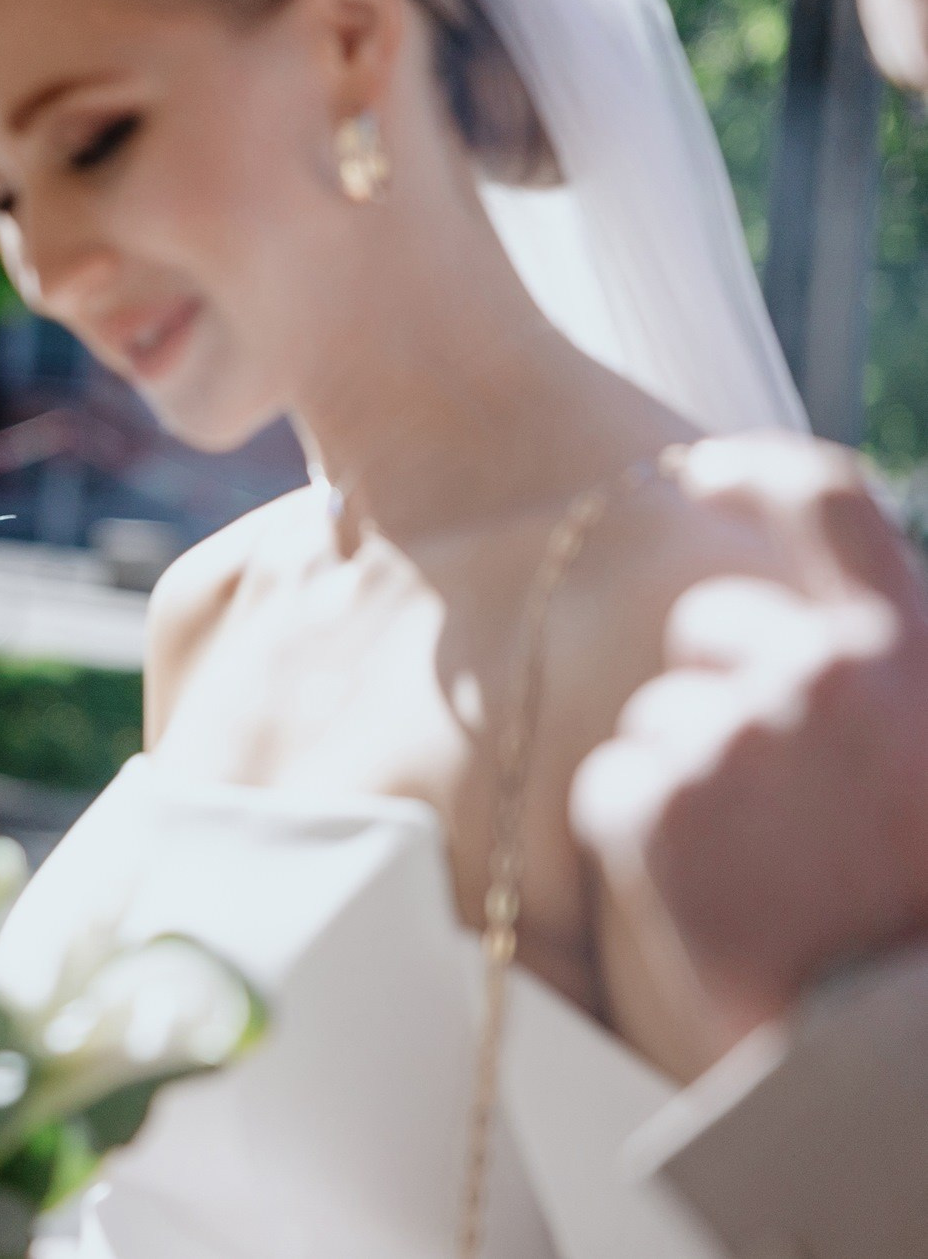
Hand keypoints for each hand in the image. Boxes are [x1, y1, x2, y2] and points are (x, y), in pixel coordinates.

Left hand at [572, 434, 927, 1040]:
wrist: (890, 1042)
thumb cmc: (918, 908)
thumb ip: (890, 673)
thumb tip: (830, 629)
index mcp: (909, 657)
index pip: (828, 504)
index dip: (757, 474)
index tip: (703, 473)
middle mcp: (817, 675)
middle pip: (708, 626)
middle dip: (719, 688)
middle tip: (774, 796)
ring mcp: (729, 737)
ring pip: (656, 715)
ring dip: (689, 775)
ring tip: (766, 864)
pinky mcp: (653, 804)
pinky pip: (617, 787)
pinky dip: (645, 835)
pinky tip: (713, 894)